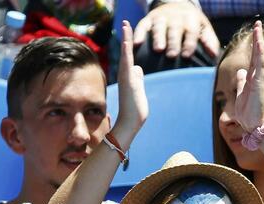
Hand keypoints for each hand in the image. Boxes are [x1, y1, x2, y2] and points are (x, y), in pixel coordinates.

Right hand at [114, 20, 147, 137]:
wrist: (131, 122)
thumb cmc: (135, 109)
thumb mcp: (138, 89)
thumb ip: (137, 77)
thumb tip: (138, 68)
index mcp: (128, 76)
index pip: (129, 56)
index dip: (128, 43)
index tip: (128, 29)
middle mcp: (125, 74)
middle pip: (126, 51)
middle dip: (126, 35)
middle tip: (125, 22)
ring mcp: (125, 76)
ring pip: (126, 53)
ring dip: (126, 38)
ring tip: (126, 24)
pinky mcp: (128, 80)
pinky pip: (127, 61)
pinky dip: (126, 50)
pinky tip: (127, 39)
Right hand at [133, 2, 219, 59]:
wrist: (176, 4)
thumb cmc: (192, 24)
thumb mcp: (203, 29)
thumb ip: (209, 41)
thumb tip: (214, 55)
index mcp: (190, 19)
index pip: (191, 31)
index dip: (189, 43)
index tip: (187, 55)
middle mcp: (175, 17)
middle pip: (174, 29)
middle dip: (173, 42)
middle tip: (172, 55)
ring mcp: (161, 17)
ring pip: (159, 26)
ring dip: (158, 38)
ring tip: (158, 50)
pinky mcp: (149, 19)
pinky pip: (142, 25)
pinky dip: (139, 34)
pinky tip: (137, 44)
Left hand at [234, 21, 263, 133]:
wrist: (253, 126)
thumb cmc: (248, 113)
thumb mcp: (240, 94)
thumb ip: (241, 82)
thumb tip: (241, 72)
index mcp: (252, 78)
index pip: (254, 58)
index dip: (254, 45)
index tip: (255, 31)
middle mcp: (258, 77)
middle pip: (258, 54)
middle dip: (257, 38)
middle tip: (258, 23)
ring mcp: (259, 80)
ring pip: (260, 57)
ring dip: (259, 42)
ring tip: (258, 28)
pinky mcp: (259, 85)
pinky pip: (260, 67)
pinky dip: (260, 55)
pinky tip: (260, 45)